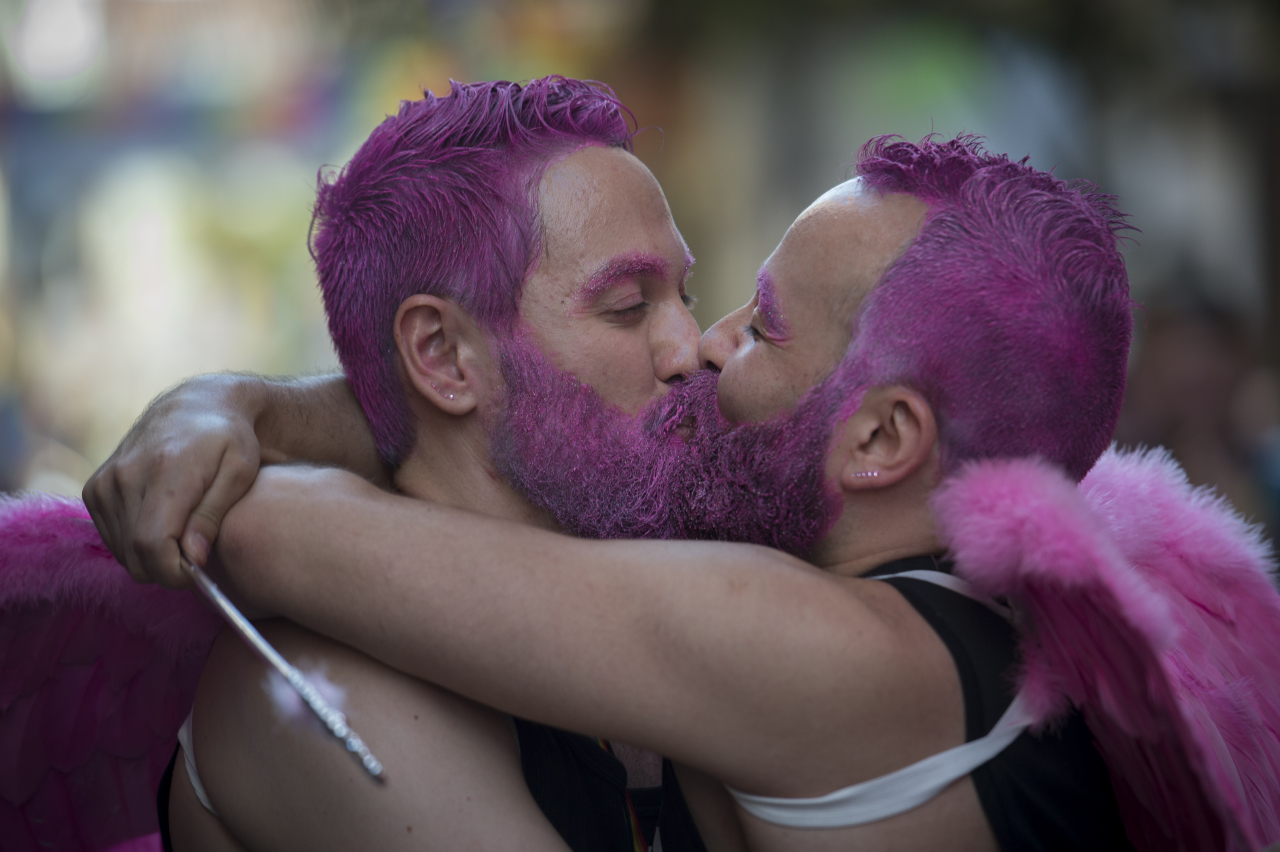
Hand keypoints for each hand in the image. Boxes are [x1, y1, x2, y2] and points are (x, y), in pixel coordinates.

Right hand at [83, 375, 266, 587]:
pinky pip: (112, 538)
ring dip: (153, 555)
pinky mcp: (95, 488)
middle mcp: (126, 476)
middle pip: (135, 555)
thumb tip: (192, 559)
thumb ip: (212, 516)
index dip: (174, 572)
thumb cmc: (229, 440)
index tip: (199, 572)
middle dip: (167, 568)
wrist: (196, 406)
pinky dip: (137, 542)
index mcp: (164, 470)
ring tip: (185, 534)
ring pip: (122, 552)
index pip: (152, 545)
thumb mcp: (239, 473)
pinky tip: (165, 524)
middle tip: (197, 554)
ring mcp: (105, 482)